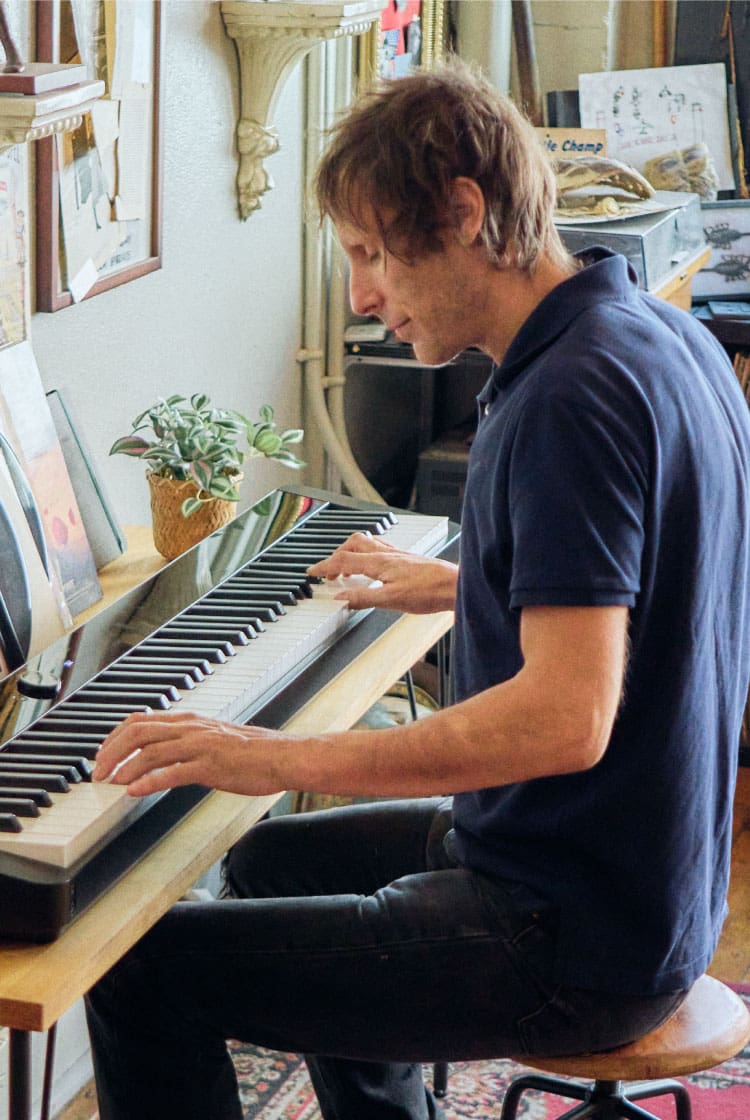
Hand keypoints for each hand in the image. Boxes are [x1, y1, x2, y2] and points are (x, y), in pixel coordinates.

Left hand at [92, 710, 289, 797]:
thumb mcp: (214, 739)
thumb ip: (189, 743)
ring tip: (111, 783)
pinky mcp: (210, 766)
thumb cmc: (253, 752)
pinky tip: (135, 791)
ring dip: (124, 768)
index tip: (104, 753)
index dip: (116, 736)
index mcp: (191, 721)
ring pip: (150, 751)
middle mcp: (192, 728)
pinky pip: (172, 772)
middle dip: (111, 751)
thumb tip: (164, 755)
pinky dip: (148, 781)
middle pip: (138, 732)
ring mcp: (200, 746)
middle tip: (99, 772)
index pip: (141, 720)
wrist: (282, 757)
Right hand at [308, 532, 457, 612]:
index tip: (312, 571)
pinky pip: (379, 548)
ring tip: (345, 568)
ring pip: (365, 544)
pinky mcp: (406, 558)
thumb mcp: (391, 600)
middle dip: (335, 557)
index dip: (325, 567)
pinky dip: (367, 554)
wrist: (455, 586)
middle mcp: (386, 554)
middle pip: (352, 546)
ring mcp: (397, 554)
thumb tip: (340, 597)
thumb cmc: (429, 591)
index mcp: (379, 563)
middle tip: (328, 572)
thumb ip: (363, 598)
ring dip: (350, 553)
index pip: (343, 561)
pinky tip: (372, 565)